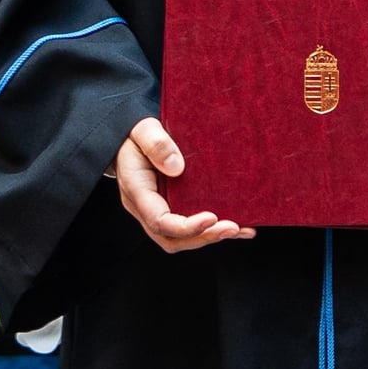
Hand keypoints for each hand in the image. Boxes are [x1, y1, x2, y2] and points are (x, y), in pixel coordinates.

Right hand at [113, 116, 253, 252]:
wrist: (127, 139)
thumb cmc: (134, 135)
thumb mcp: (143, 130)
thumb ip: (156, 144)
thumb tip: (177, 167)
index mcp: (137, 192)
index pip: (159, 221)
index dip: (186, 226)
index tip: (212, 218)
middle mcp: (146, 209)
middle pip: (172, 238)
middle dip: (203, 237)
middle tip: (232, 228)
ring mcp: (158, 211)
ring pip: (181, 238)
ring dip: (211, 237)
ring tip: (241, 230)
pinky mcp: (171, 208)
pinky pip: (189, 228)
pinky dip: (212, 230)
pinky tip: (238, 226)